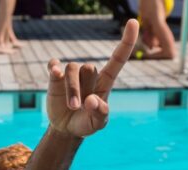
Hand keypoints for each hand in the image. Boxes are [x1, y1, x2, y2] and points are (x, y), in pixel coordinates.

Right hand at [45, 19, 137, 138]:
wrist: (67, 129)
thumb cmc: (87, 123)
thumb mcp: (98, 124)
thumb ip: (100, 113)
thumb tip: (91, 101)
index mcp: (105, 81)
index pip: (118, 58)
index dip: (126, 41)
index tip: (133, 22)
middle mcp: (89, 74)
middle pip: (88, 67)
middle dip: (82, 87)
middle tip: (79, 106)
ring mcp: (72, 75)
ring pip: (71, 69)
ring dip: (71, 89)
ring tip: (71, 106)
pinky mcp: (56, 78)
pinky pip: (54, 65)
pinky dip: (54, 67)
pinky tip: (55, 72)